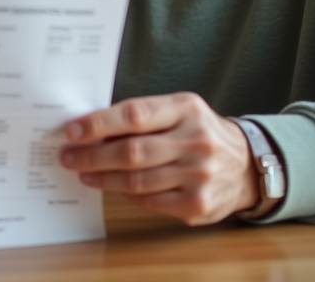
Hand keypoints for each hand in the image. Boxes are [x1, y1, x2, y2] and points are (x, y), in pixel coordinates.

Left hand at [59, 93, 259, 224]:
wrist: (246, 165)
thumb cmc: (199, 132)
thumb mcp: (179, 110)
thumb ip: (143, 117)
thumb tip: (92, 128)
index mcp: (187, 109)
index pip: (135, 115)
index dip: (99, 124)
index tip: (73, 130)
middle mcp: (196, 141)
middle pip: (132, 151)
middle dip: (93, 155)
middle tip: (68, 156)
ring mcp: (199, 175)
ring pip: (137, 180)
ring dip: (103, 178)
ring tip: (83, 172)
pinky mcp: (198, 204)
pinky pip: (150, 201)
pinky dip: (125, 194)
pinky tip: (111, 186)